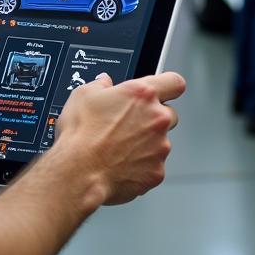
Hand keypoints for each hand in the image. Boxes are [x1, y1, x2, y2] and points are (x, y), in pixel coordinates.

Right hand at [55, 71, 185, 205]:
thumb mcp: (83, 95)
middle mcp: (157, 118)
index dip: (168, 85)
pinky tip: (121, 163)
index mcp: (142, 94)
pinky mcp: (157, 171)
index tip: (162, 91)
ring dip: (147, 143)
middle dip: (154, 118)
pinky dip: (142, 165)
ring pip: (162, 141)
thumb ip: (100, 84)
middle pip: (169, 113)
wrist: (79, 172)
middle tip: (131, 124)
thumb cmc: (81, 135)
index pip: (174, 82)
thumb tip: (104, 83)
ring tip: (120, 148)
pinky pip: (154, 165)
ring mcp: (160, 146)